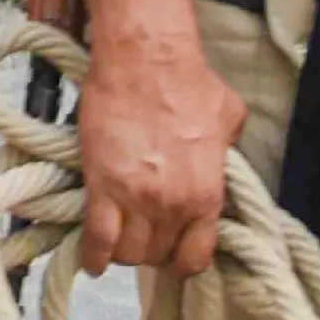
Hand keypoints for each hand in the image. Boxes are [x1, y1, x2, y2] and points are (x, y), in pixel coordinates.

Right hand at [75, 29, 247, 277]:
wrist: (146, 59)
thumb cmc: (188, 81)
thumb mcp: (229, 118)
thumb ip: (226, 150)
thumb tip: (221, 156)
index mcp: (207, 195)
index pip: (196, 257)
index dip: (181, 260)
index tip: (170, 254)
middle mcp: (173, 205)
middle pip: (157, 256)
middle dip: (148, 252)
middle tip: (139, 238)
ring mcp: (136, 198)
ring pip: (127, 254)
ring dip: (121, 253)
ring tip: (115, 241)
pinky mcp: (101, 184)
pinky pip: (97, 238)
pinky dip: (93, 255)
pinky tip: (90, 260)